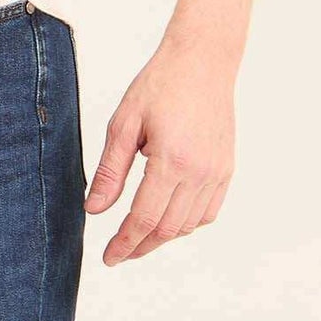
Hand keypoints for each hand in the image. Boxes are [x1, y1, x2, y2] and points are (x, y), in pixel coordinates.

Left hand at [84, 33, 237, 262]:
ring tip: (139, 237)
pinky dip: (187, 223)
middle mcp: (199, 172)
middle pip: (168, 229)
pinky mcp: (226, 168)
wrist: (204, 62)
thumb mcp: (124, 124)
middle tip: (119, 254)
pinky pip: (209, 211)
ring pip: (189, 224)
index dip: (124, 243)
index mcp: (171, 161)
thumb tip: (94, 210)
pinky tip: (168, 220)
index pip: (144, 219)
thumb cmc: (161, 85)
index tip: (109, 258)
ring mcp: (217, 172)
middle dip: (141, 246)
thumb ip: (110, 171)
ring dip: (163, 237)